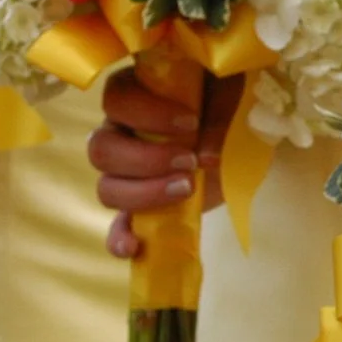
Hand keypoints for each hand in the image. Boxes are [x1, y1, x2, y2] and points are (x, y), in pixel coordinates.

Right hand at [90, 66, 234, 258]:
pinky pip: (117, 225)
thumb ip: (216, 114)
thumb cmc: (227, 100)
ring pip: (107, 188)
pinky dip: (119, 237)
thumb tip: (204, 154)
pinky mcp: (141, 204)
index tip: (191, 121)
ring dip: (144, 193)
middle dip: (146, 159)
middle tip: (189, 161)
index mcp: (134, 95)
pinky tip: (134, 246)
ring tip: (187, 189)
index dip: (148, 113)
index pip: (117, 99)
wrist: (240, 129)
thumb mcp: (226, 95)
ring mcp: (125, 172)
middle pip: (102, 149)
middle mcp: (119, 131)